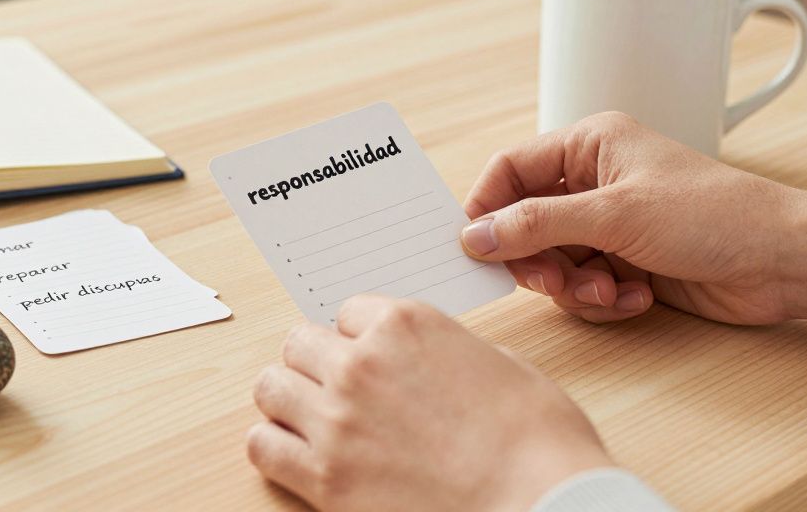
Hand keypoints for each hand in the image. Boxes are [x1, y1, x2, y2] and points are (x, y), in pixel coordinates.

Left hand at [247, 295, 608, 511]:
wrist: (543, 504)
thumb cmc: (538, 442)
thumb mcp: (501, 363)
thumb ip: (446, 350)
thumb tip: (428, 360)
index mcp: (405, 325)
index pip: (347, 312)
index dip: (358, 337)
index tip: (368, 355)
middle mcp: (361, 365)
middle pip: (299, 344)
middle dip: (317, 363)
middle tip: (336, 387)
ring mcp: (337, 421)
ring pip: (271, 387)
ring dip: (289, 399)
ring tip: (311, 417)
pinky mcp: (325, 478)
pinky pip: (263, 447)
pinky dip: (274, 446)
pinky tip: (299, 453)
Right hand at [461, 112, 806, 323]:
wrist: (782, 261)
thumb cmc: (713, 215)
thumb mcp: (614, 215)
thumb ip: (536, 224)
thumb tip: (475, 235)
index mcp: (589, 146)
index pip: (510, 169)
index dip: (486, 207)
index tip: (474, 246)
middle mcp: (595, 183)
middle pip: (525, 224)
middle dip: (537, 260)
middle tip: (552, 281)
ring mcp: (610, 225)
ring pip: (553, 263)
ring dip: (575, 286)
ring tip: (610, 291)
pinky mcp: (626, 264)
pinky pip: (584, 288)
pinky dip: (604, 300)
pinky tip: (637, 297)